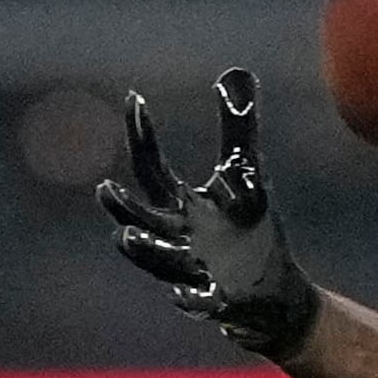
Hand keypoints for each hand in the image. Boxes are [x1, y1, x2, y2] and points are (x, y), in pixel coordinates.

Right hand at [101, 69, 322, 361]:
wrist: (273, 294)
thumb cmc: (249, 232)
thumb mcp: (248, 177)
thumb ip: (238, 131)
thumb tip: (236, 76)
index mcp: (179, 206)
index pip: (150, 166)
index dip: (141, 133)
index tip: (134, 98)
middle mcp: (177, 237)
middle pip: (141, 218)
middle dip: (121, 206)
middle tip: (105, 188)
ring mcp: (192, 271)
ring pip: (158, 262)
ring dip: (143, 250)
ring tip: (126, 237)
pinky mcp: (215, 300)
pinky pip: (198, 302)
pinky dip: (192, 298)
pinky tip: (189, 294)